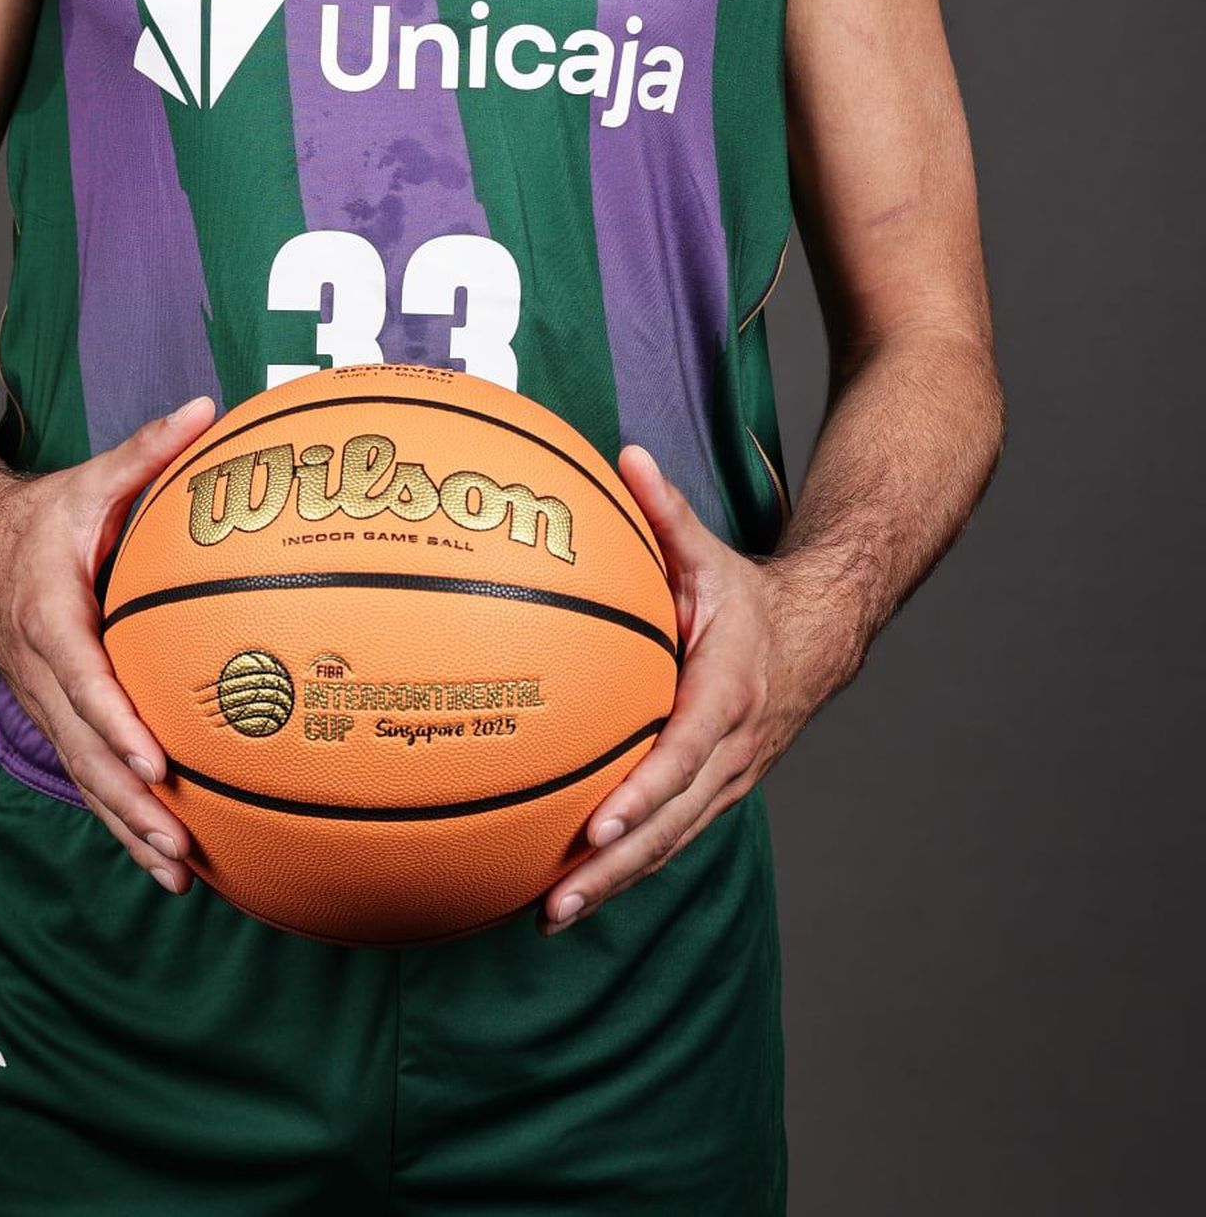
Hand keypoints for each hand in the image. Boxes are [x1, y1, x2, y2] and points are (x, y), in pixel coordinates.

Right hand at [0, 394, 219, 894]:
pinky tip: (163, 855)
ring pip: (84, 775)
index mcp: (50, 616)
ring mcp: (44, 700)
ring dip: (127, 826)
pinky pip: (88, 771)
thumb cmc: (43, 514)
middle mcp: (41, 671)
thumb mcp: (90, 478)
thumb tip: (210, 408)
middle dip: (128, 803)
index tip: (152, 762)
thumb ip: (148, 448)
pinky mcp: (55, 715)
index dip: (114, 723)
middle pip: (84, 749)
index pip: (82, 678)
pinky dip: (120, 815)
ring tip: (177, 874)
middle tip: (178, 846)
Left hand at [536, 444, 822, 934]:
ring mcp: (726, 781)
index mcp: (724, 696)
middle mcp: (728, 752)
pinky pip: (670, 838)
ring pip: (669, 845)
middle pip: (669, 826)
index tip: (596, 827)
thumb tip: (624, 453)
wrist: (820, 637)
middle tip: (553, 906)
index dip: (641, 797)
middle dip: (612, 870)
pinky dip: (628, 868)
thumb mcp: (709, 554)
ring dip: (615, 884)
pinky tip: (576, 889)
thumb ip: (665, 510)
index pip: (680, 757)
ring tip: (550, 918)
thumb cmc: (749, 596)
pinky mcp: (717, 793)